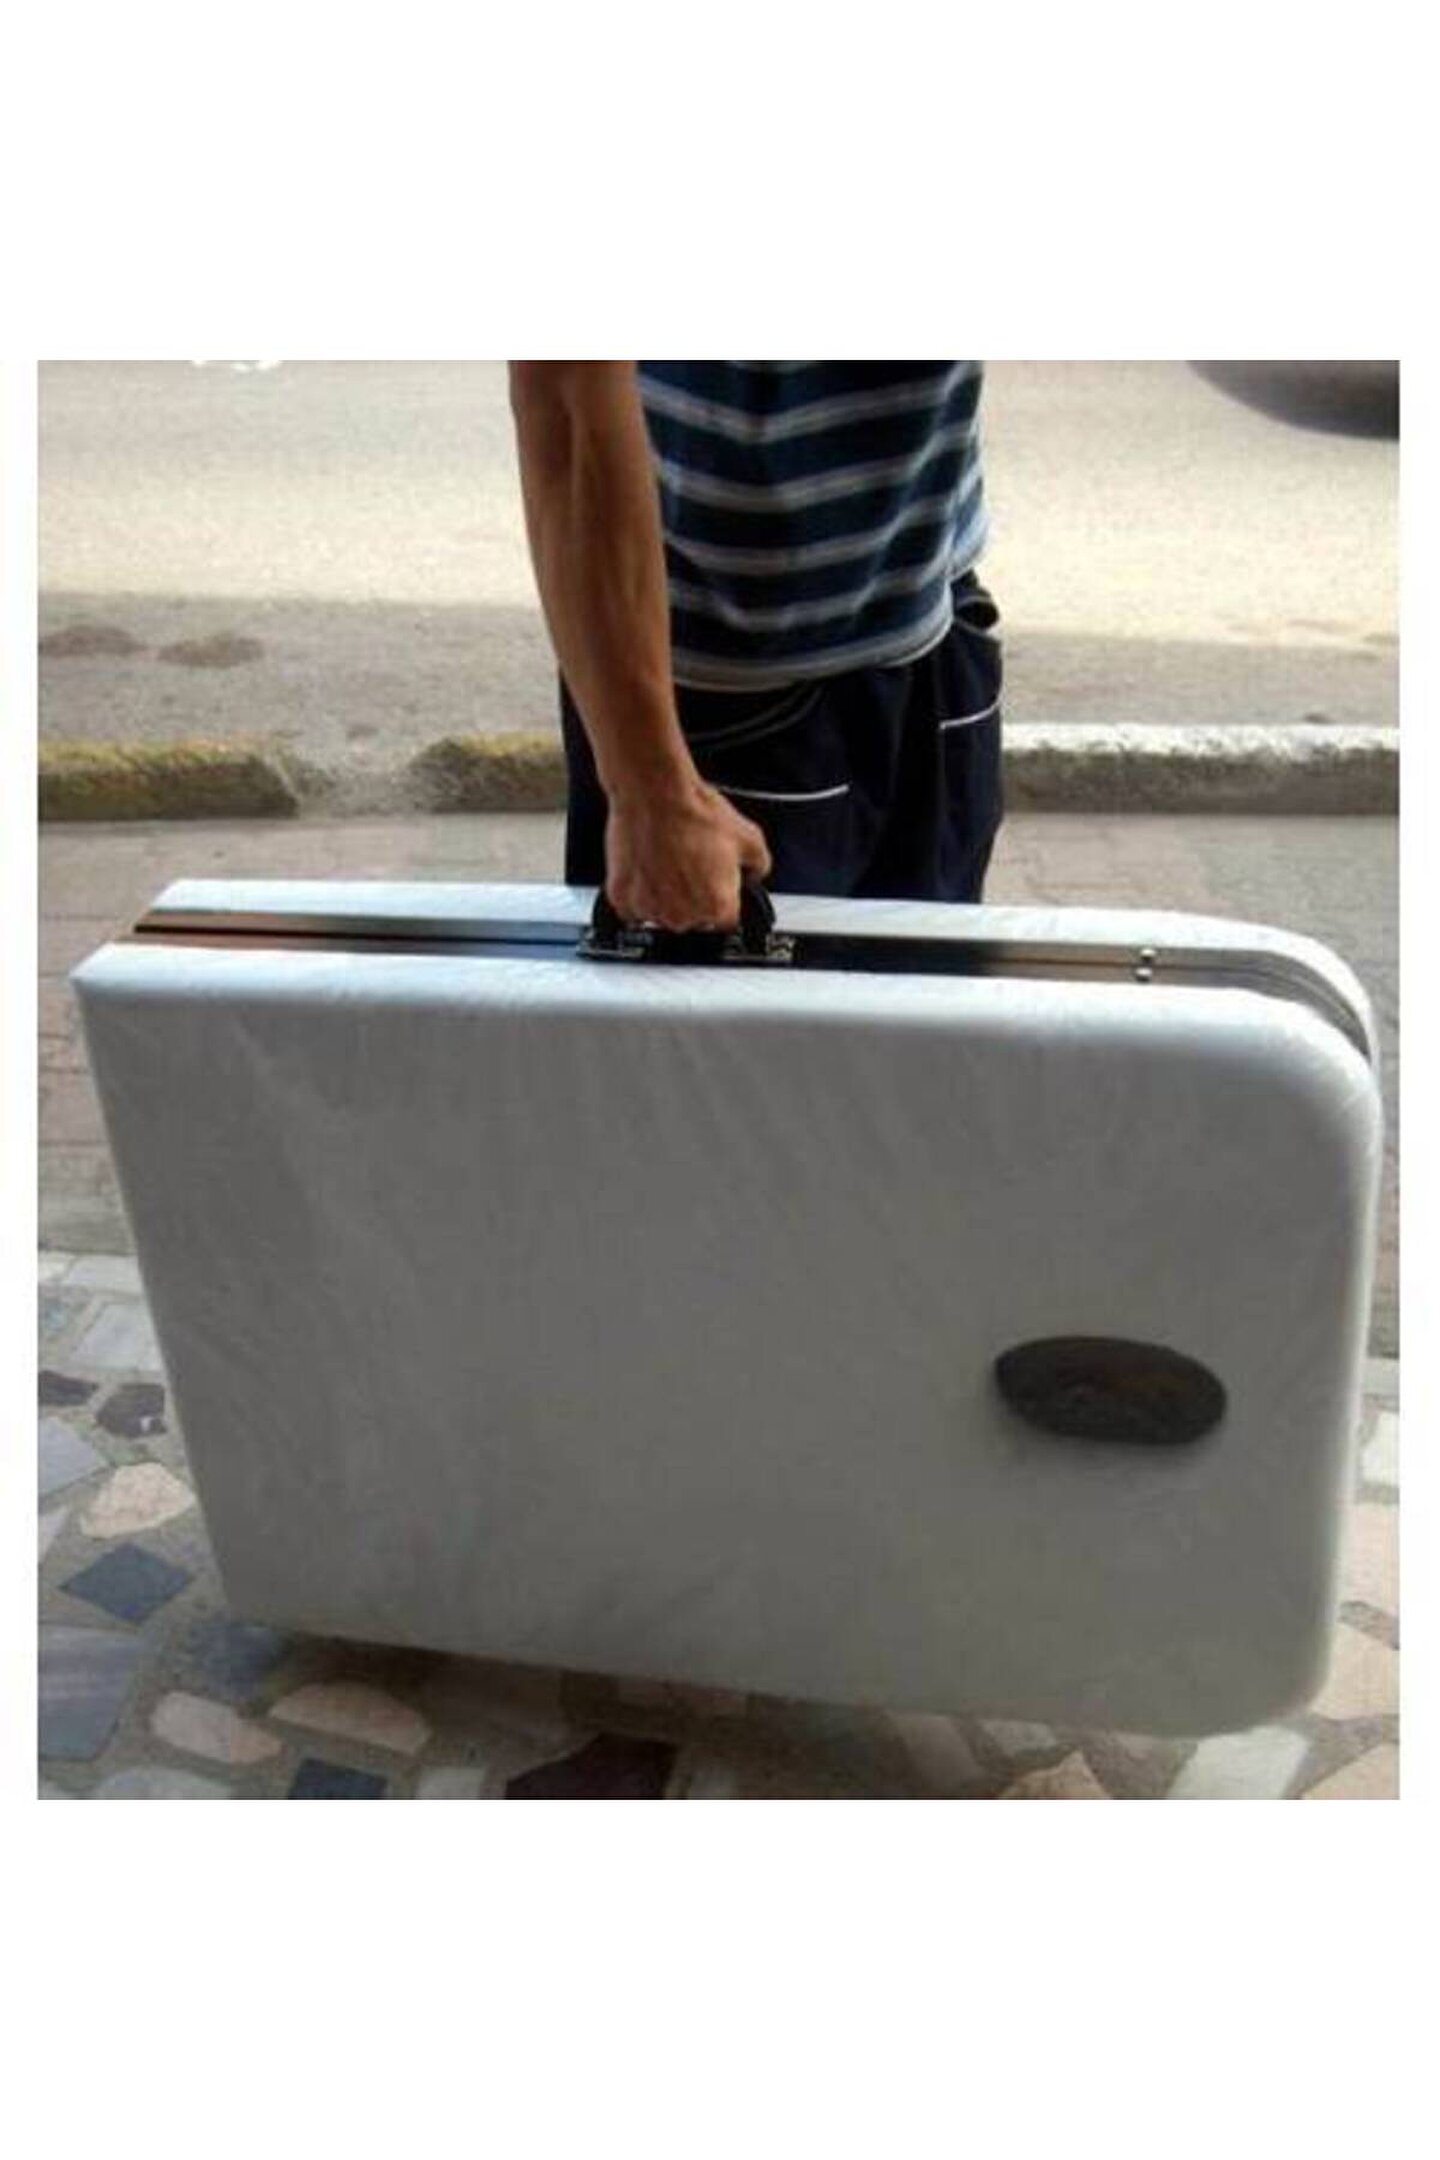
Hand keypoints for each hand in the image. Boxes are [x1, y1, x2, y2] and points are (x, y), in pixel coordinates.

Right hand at [604, 778, 772, 930]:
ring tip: (666, 861)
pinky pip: (633, 907)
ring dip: (664, 896)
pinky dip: (638, 892)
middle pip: (692, 918)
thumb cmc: (695, 813)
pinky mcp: (623, 900)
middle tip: (689, 863)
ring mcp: (651, 910)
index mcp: (718, 906)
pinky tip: (646, 867)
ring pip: (662, 913)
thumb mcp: (750, 837)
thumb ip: (759, 866)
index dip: (721, 895)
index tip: (714, 881)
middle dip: (692, 896)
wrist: (655, 795)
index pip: (726, 918)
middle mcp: (684, 916)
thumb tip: (753, 874)